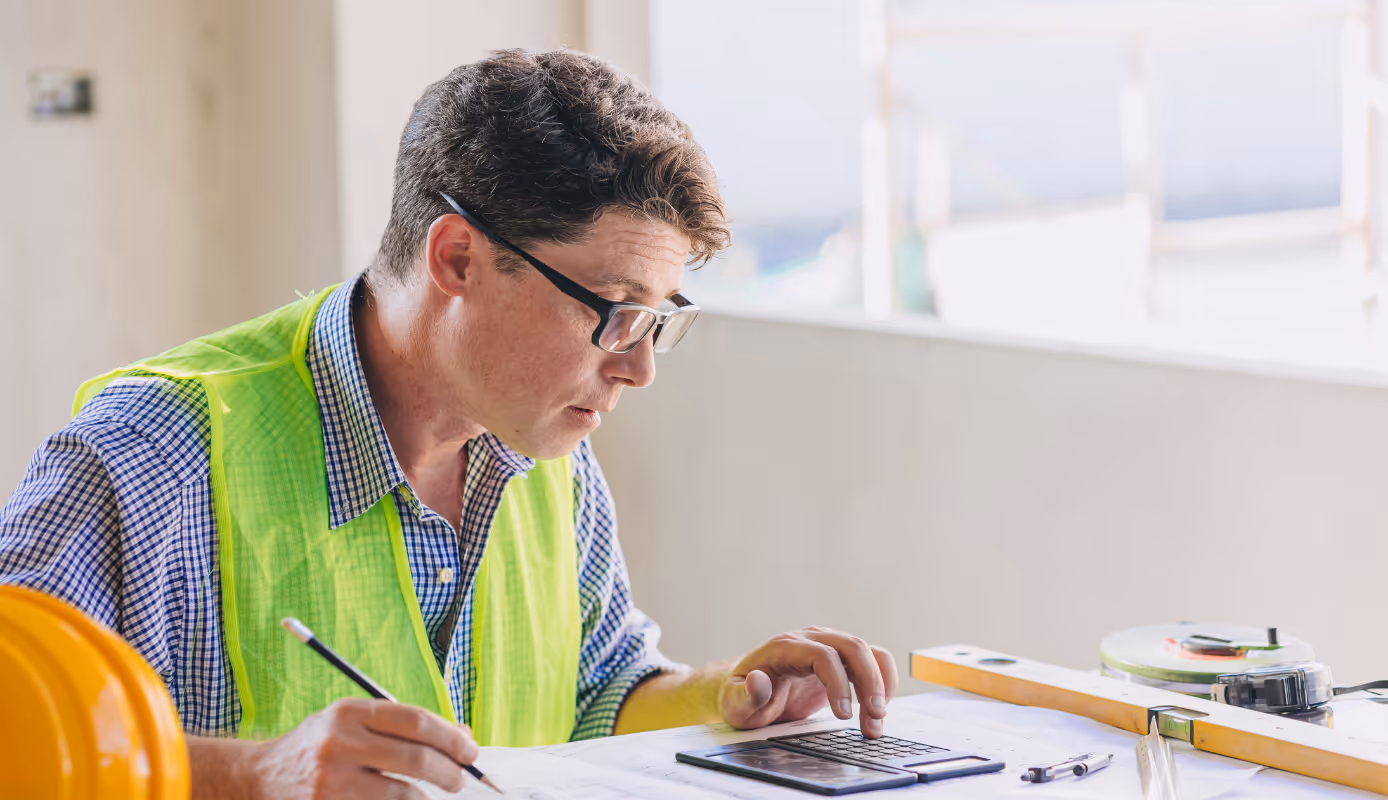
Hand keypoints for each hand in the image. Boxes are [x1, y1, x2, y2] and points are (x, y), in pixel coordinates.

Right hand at [239, 698, 478, 798]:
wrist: (259, 777)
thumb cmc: (320, 746)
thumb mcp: (353, 723)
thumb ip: (402, 727)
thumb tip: (463, 737)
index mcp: (350, 712)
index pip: (415, 721)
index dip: (450, 737)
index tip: (470, 750)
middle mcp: (339, 742)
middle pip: (415, 758)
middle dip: (449, 772)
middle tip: (461, 780)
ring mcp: (332, 780)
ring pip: (402, 794)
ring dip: (426, 799)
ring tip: (431, 796)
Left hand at [719, 626, 897, 737]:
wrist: (747, 690)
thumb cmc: (741, 696)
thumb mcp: (734, 703)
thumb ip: (745, 695)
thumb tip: (757, 681)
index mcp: (785, 648)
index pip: (822, 655)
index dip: (837, 683)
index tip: (843, 716)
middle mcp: (810, 640)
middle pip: (852, 647)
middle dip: (869, 681)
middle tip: (875, 717)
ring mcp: (828, 646)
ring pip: (867, 652)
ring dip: (880, 684)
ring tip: (876, 721)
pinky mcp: (840, 660)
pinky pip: (871, 660)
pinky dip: (882, 681)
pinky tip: (878, 708)